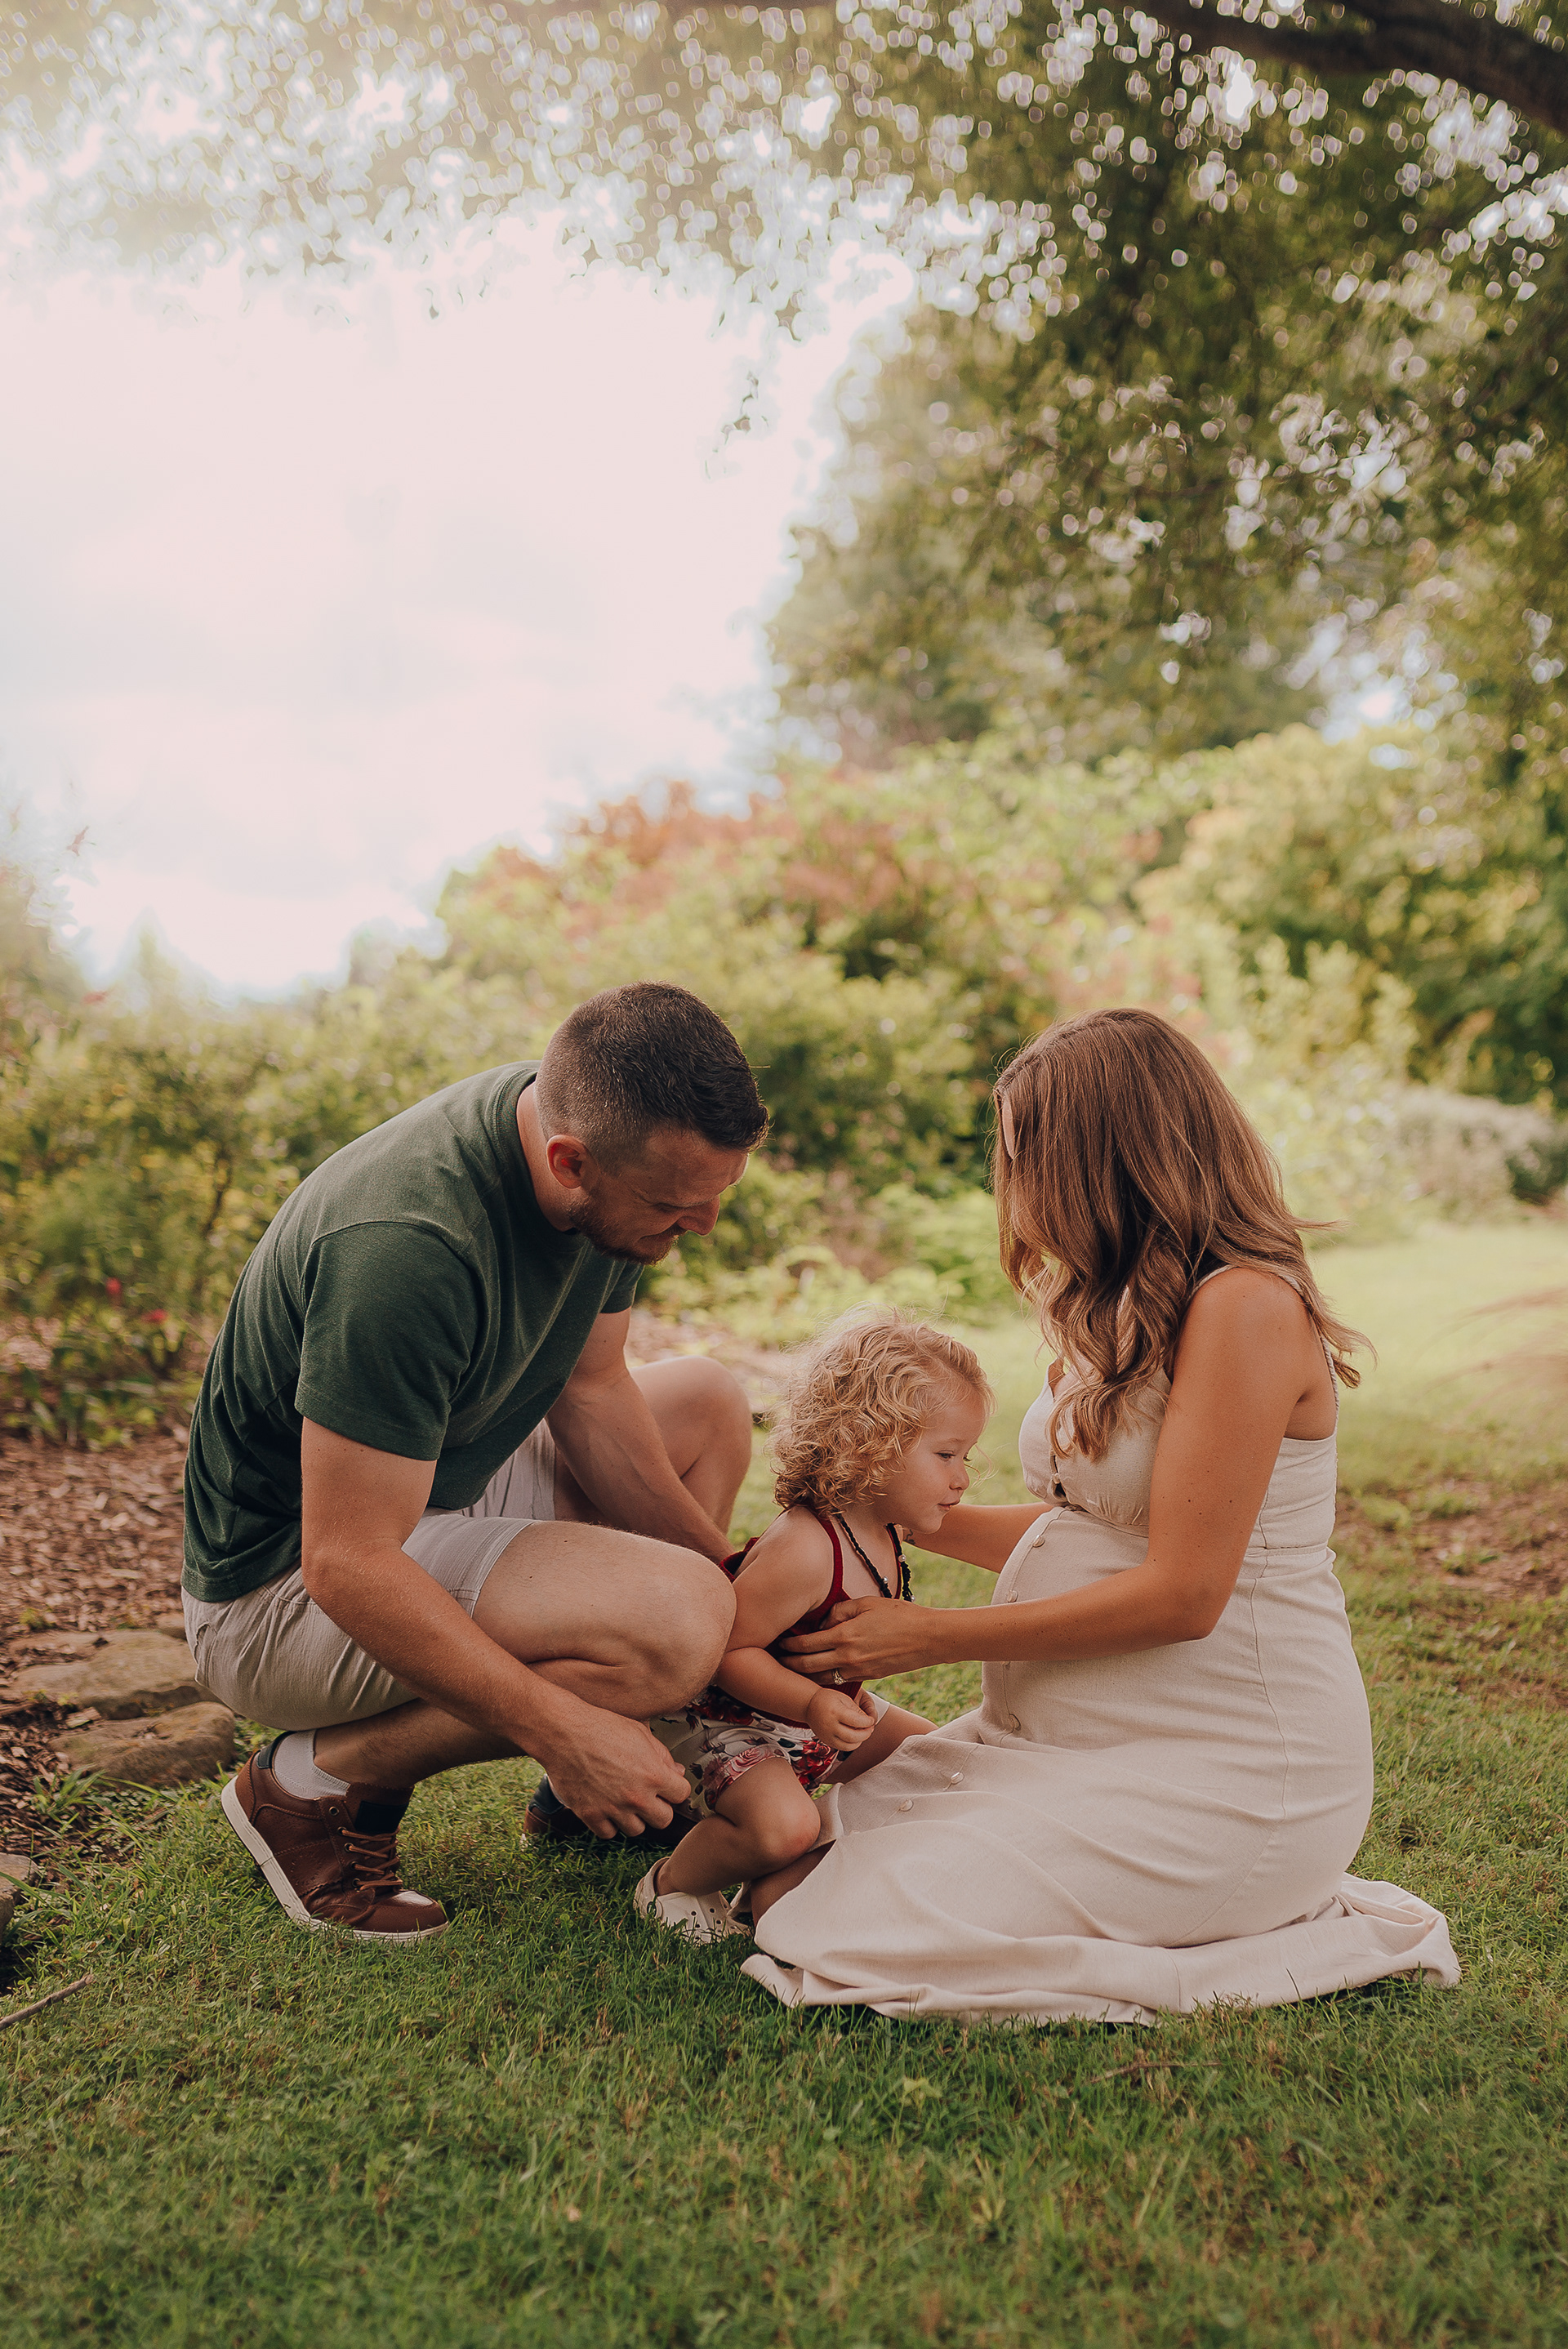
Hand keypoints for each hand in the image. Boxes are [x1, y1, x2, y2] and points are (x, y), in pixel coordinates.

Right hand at [537, 1711, 690, 1839]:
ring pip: (637, 1830)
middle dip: (659, 1807)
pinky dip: (609, 1823)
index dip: (675, 1788)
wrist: (563, 1732)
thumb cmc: (601, 1727)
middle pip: (663, 1820)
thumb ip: (662, 1756)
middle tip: (648, 1795)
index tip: (666, 1784)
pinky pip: (609, 1833)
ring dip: (634, 1817)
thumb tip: (677, 1772)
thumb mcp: (640, 1733)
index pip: (681, 1794)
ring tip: (624, 1799)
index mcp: (653, 1774)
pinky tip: (607, 1806)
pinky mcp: (590, 1815)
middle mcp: (636, 1796)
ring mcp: (613, 1809)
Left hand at [784, 1594, 942, 1682]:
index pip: (805, 1645)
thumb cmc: (899, 1615)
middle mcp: (847, 1658)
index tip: (779, 1643)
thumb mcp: (866, 1603)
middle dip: (789, 1664)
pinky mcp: (868, 1678)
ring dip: (805, 1675)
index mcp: (844, 1636)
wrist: (928, 1638)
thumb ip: (839, 1611)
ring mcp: (857, 1671)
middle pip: (807, 1667)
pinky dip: (825, 1679)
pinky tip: (820, 1673)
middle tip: (777, 1660)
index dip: (789, 1646)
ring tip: (793, 1670)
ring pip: (821, 1679)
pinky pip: (839, 1681)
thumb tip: (823, 1624)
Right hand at [804, 1686, 876, 1751]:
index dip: (868, 1722)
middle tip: (870, 1728)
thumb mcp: (843, 1698)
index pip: (856, 1721)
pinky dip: (851, 1744)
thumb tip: (869, 1722)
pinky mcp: (826, 1741)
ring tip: (864, 1733)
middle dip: (866, 1734)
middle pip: (853, 1737)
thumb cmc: (827, 1699)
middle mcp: (830, 1726)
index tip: (871, 1720)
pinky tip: (855, 1737)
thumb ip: (857, 1711)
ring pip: (848, 1746)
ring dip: (860, 1741)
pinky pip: (842, 1748)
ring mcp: (827, 1736)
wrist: (808, 1705)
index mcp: (835, 1712)